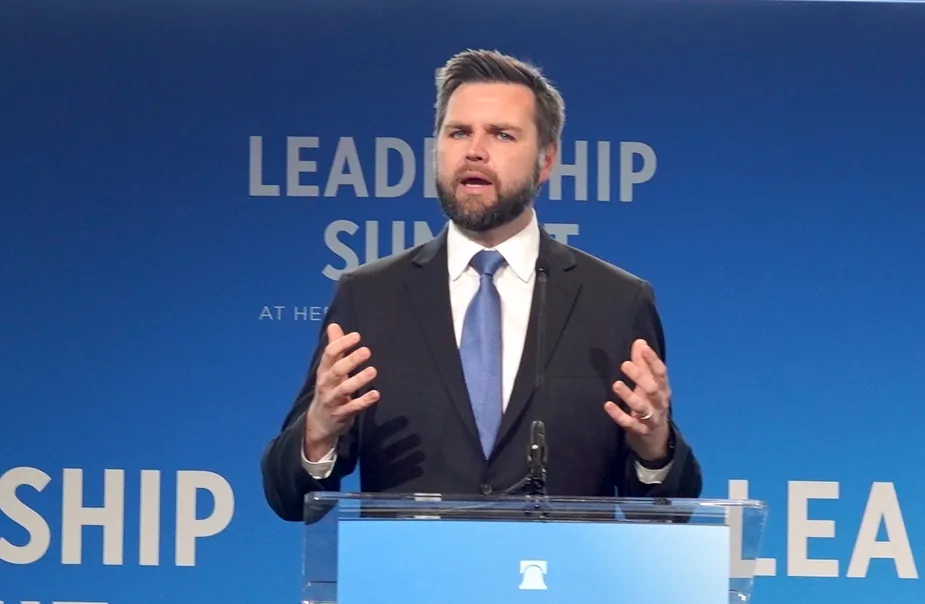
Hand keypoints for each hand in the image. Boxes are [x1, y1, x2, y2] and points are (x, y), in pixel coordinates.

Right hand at [304, 323, 379, 459]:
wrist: (319, 422)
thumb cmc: (329, 389)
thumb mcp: (329, 369)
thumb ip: (334, 347)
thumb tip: (334, 325)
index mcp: (324, 370)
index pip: (330, 354)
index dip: (342, 344)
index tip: (357, 336)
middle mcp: (326, 384)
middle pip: (337, 370)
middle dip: (351, 360)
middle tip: (367, 351)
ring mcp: (333, 400)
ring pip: (344, 389)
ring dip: (358, 380)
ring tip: (373, 371)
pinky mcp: (341, 414)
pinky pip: (353, 407)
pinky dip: (364, 401)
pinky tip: (376, 394)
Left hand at [604, 338, 670, 460]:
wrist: (657, 442)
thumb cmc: (651, 406)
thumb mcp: (649, 386)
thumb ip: (644, 365)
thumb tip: (640, 342)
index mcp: (662, 389)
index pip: (660, 373)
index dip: (652, 360)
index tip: (643, 347)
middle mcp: (659, 403)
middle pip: (652, 389)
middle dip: (640, 377)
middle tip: (625, 364)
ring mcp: (651, 419)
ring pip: (642, 407)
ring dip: (629, 396)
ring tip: (616, 384)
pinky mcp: (640, 431)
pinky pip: (630, 424)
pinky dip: (619, 415)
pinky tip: (608, 406)